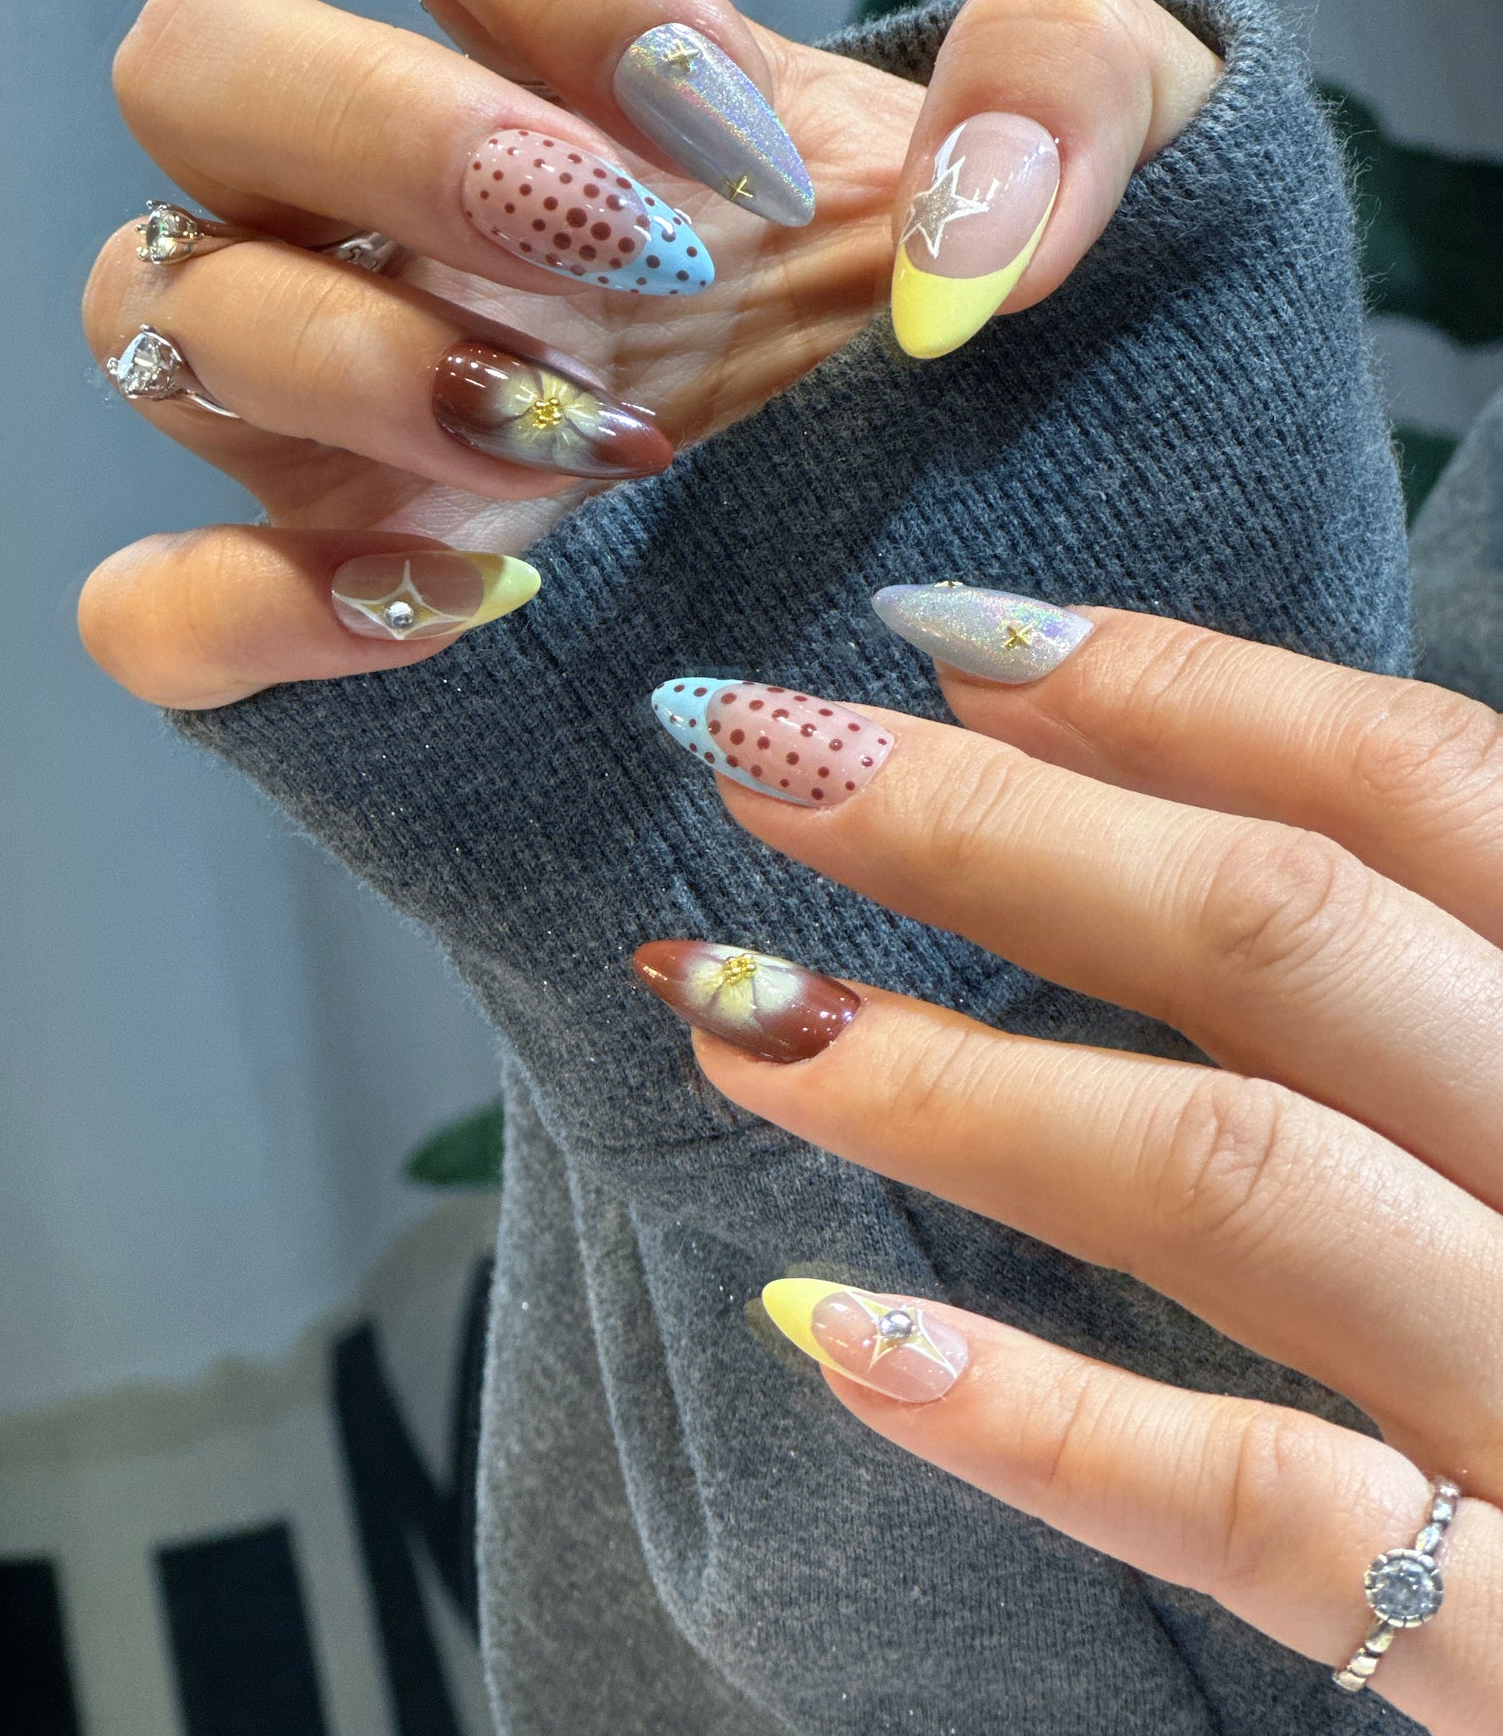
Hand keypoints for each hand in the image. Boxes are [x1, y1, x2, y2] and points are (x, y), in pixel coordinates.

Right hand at [78, 0, 1219, 708]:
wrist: (890, 592)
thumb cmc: (951, 373)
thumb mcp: (1082, 201)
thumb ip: (1073, 94)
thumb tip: (967, 223)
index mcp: (543, 76)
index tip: (744, 157)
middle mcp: (383, 219)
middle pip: (200, 62)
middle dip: (404, 147)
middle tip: (634, 276)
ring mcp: (316, 415)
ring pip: (154, 314)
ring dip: (364, 369)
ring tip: (592, 458)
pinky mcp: (299, 606)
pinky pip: (150, 607)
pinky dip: (247, 612)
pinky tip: (446, 610)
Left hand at [636, 587, 1502, 1726]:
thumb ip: (1408, 977)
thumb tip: (1104, 804)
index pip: (1411, 782)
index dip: (1169, 689)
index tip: (936, 629)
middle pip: (1282, 934)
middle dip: (989, 824)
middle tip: (749, 752)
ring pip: (1237, 1175)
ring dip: (948, 1082)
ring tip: (730, 1014)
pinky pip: (1266, 1511)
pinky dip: (1046, 1421)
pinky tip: (843, 1333)